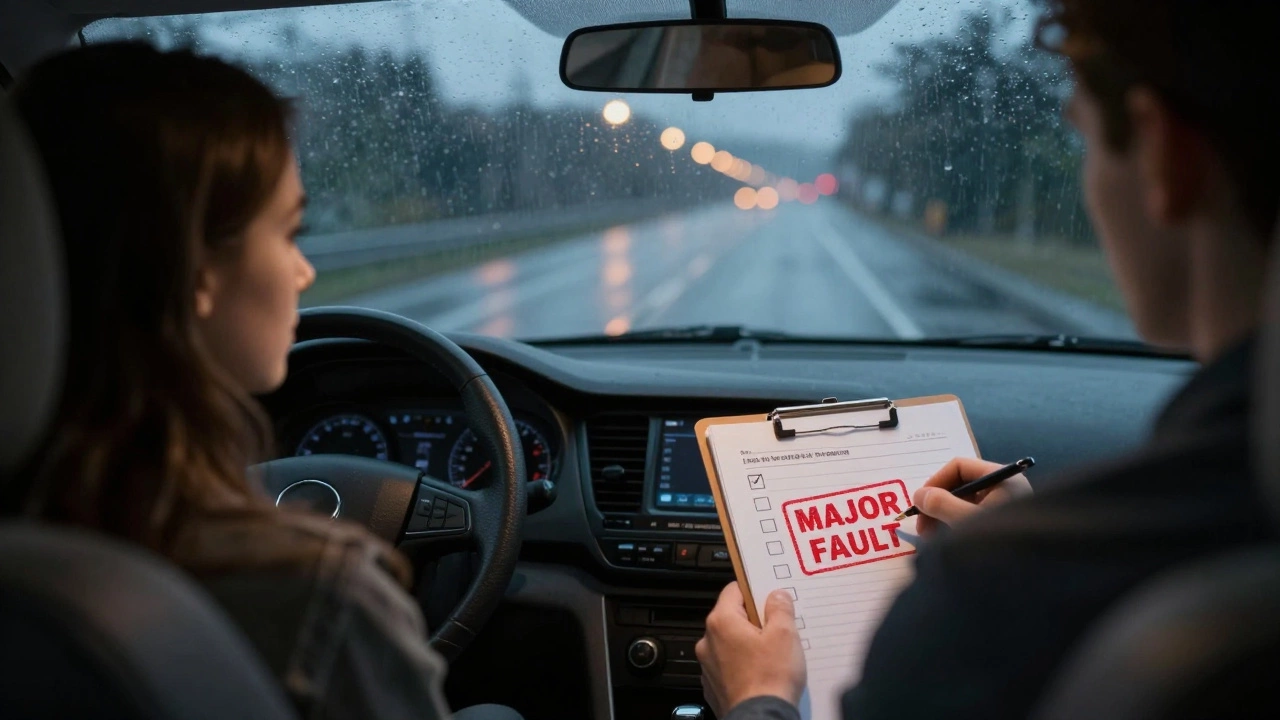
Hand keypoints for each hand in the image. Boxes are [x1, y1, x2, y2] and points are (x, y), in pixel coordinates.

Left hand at [696, 582, 805, 717]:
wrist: (760, 719)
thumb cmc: (770, 679)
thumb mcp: (784, 635)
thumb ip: (780, 608)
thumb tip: (776, 596)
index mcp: (722, 622)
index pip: (734, 590)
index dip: (754, 591)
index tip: (769, 597)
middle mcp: (708, 641)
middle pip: (732, 617)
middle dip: (755, 620)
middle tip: (777, 629)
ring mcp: (709, 664)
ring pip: (730, 642)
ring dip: (748, 643)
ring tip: (772, 654)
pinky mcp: (714, 684)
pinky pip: (729, 664)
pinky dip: (743, 664)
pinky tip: (762, 672)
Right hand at [913, 457, 1032, 535]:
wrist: (1034, 578)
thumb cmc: (1004, 541)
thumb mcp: (967, 520)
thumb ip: (941, 504)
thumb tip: (918, 495)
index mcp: (1002, 478)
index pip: (960, 467)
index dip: (935, 481)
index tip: (919, 502)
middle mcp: (1005, 488)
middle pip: (961, 485)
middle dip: (938, 504)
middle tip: (921, 527)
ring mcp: (1005, 507)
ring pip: (965, 504)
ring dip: (944, 517)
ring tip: (931, 538)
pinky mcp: (1004, 526)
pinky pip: (973, 518)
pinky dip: (956, 526)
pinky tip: (946, 541)